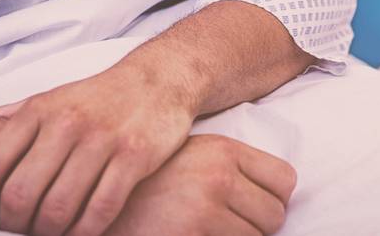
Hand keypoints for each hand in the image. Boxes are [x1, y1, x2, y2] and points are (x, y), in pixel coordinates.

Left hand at [0, 64, 195, 235]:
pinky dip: (85, 232)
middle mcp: (66, 123)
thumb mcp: (51, 97)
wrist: (159, 79)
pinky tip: (80, 235)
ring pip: (59, 207)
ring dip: (48, 233)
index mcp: (38, 111)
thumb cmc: (99, 96)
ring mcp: (101, 140)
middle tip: (17, 233)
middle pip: (20, 193)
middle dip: (13, 225)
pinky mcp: (134, 157)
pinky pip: (101, 209)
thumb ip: (12, 115)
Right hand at [106, 134, 296, 235]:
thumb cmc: (145, 185)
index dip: (273, 199)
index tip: (253, 208)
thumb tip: (277, 196)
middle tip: (223, 226)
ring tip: (203, 232)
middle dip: (256, 228)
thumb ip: (228, 168)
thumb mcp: (189, 158)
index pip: (285, 180)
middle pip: (275, 216)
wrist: (93, 204)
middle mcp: (217, 177)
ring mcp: (205, 212)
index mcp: (221, 151)